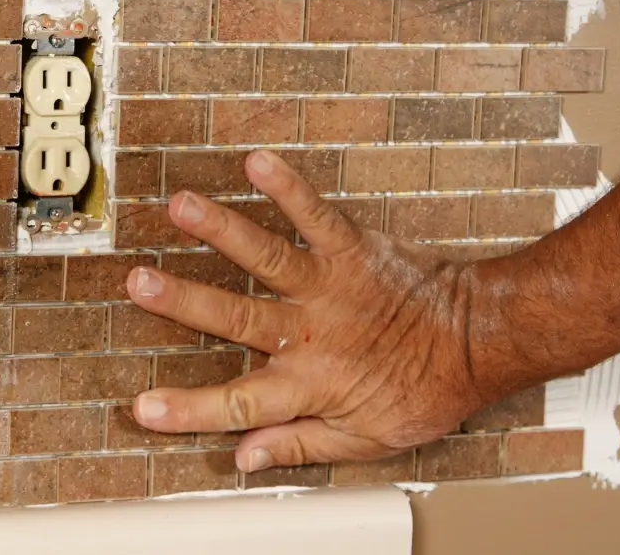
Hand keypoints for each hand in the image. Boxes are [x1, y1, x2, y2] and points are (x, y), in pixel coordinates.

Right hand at [126, 150, 488, 472]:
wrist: (479, 342)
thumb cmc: (424, 390)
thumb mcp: (367, 439)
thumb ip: (301, 445)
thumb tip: (245, 458)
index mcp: (311, 384)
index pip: (239, 404)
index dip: (189, 409)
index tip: (144, 408)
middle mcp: (312, 332)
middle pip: (238, 318)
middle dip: (185, 301)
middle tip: (140, 282)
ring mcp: (330, 286)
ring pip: (267, 259)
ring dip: (222, 231)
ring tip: (182, 205)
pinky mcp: (352, 250)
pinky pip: (315, 215)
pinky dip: (287, 188)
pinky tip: (258, 162)